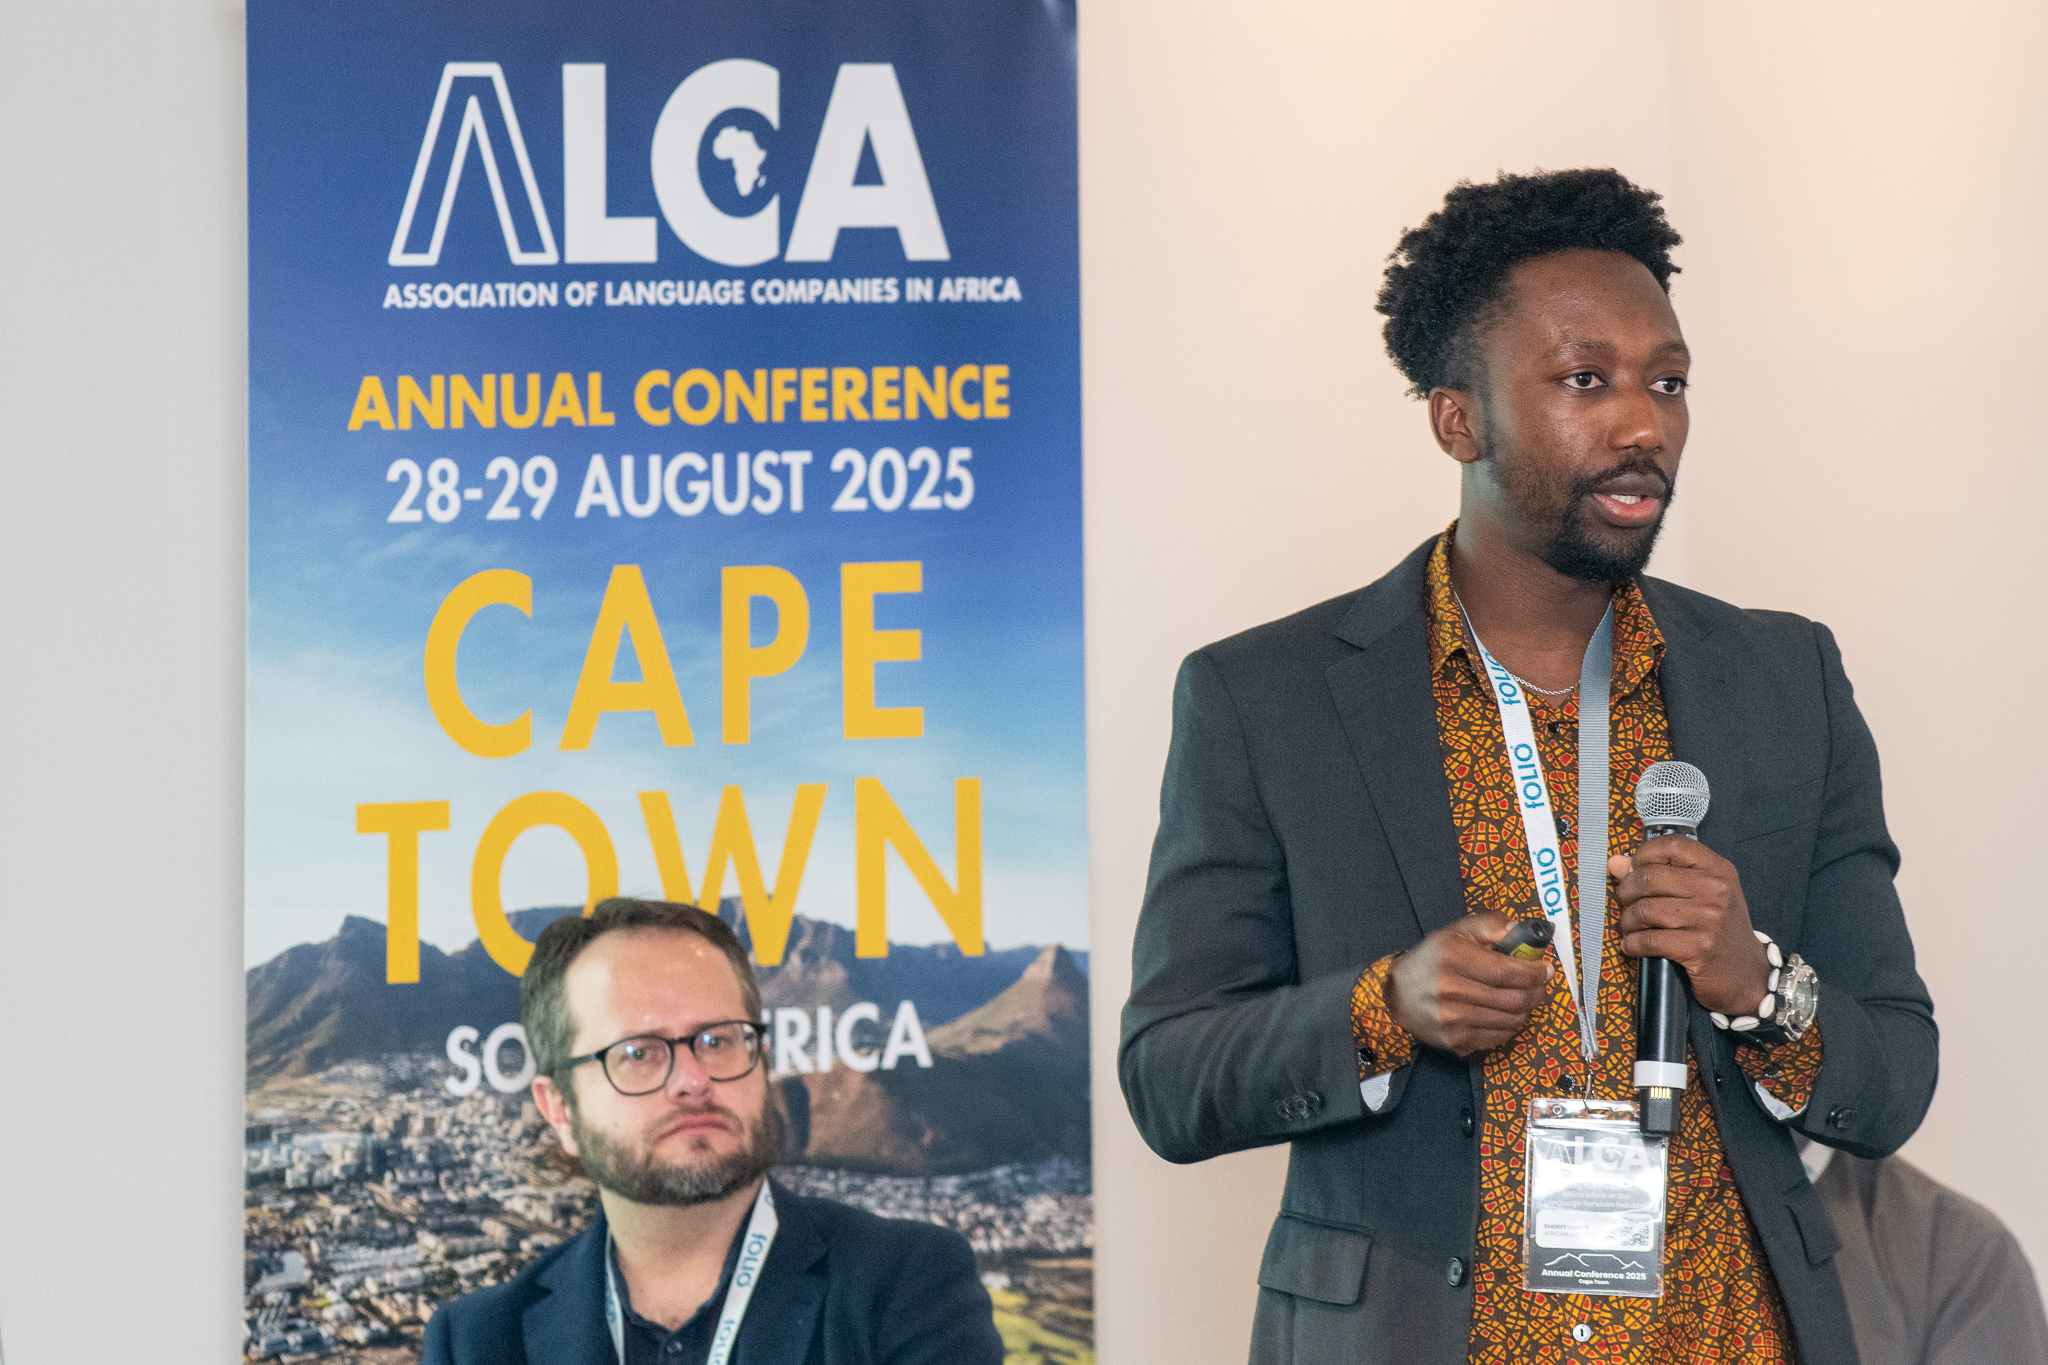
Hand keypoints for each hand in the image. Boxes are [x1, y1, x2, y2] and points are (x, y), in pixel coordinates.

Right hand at [1388, 912, 1550, 1056]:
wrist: (1396, 997)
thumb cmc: (1431, 961)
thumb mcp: (1455, 932)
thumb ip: (1490, 925)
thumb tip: (1523, 931)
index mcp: (1454, 958)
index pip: (1508, 972)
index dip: (1534, 973)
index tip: (1544, 970)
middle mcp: (1453, 990)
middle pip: (1515, 999)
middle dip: (1536, 992)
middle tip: (1538, 985)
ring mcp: (1454, 1020)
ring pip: (1511, 1020)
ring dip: (1524, 1009)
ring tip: (1521, 998)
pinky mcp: (1456, 1041)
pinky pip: (1499, 1037)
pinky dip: (1509, 1026)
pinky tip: (1503, 1014)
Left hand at [1609, 837, 1772, 1014]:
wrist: (1747, 974)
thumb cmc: (1719, 930)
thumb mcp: (1701, 895)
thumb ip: (1662, 874)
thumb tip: (1616, 863)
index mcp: (1718, 870)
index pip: (1673, 845)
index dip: (1644, 854)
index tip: (1634, 869)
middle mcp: (1716, 890)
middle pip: (1650, 877)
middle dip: (1626, 891)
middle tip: (1625, 903)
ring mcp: (1709, 920)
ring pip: (1644, 909)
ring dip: (1627, 921)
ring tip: (1630, 927)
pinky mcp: (1699, 948)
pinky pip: (1648, 940)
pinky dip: (1632, 944)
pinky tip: (1633, 946)